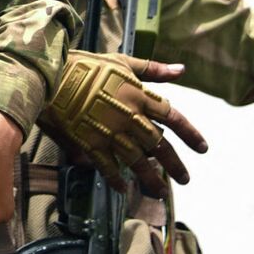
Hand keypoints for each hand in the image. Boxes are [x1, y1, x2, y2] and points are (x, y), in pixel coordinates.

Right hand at [39, 51, 208, 198]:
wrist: (50, 76)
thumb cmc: (85, 65)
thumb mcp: (121, 61)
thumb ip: (152, 69)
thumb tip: (181, 70)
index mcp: (139, 96)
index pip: (173, 117)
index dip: (190, 134)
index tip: (202, 148)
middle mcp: (130, 117)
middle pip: (159, 146)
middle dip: (175, 165)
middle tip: (185, 179)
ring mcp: (110, 132)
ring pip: (138, 161)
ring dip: (150, 179)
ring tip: (160, 192)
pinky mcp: (90, 143)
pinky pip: (108, 166)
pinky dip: (116, 178)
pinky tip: (122, 188)